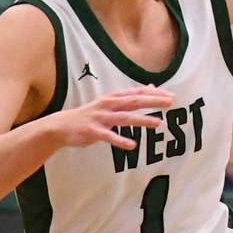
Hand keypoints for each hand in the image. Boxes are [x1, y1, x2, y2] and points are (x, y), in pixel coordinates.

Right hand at [46, 87, 173, 149]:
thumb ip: (129, 97)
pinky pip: (108, 136)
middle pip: (133, 101)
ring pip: (124, 118)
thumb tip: (150, 87)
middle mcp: (108, 105)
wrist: (62, 126)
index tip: (170, 95)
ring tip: (157, 123)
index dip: (154, 93)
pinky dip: (120, 140)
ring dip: (141, 120)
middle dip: (152, 101)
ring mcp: (100, 118)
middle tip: (170, 102)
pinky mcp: (92, 131)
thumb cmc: (89, 116)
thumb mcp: (109, 103)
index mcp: (113, 98)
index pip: (136, 93)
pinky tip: (132, 145)